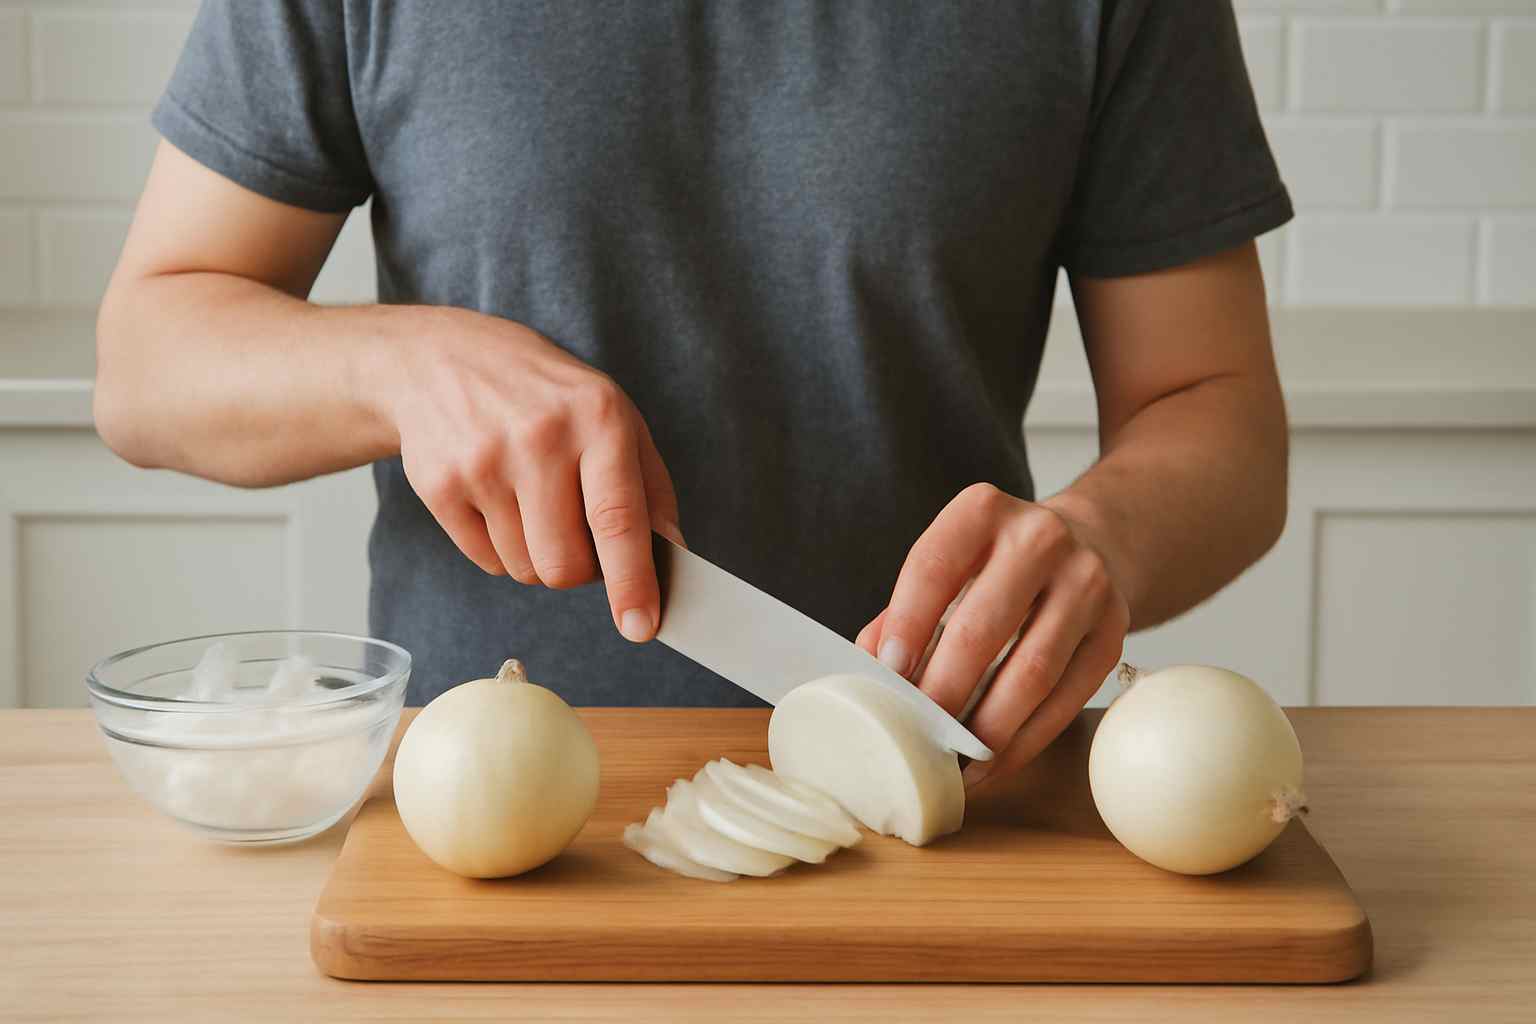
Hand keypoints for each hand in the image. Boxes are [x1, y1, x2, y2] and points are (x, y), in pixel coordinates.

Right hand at [383, 307, 682, 641]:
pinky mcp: (440, 485)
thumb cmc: (546, 396)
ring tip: (532, 502)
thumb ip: (650, 488)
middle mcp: (540, 438)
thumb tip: (672, 557)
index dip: (632, 582)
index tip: (641, 626)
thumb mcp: (612, 415)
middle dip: (579, 571)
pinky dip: (501, 548)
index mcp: (598, 417)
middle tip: (577, 535)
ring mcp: (484, 462)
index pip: (618, 519)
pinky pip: (488, 562)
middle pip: (566, 565)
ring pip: (527, 570)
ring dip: (538, 557)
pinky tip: (497, 498)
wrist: (441, 360)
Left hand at [856, 483, 1128, 787]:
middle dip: (944, 689)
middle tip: (917, 732)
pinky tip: (993, 763)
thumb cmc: (996, 566)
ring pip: (1032, 672)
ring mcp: (1086, 584)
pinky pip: (1066, 699)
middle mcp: (1041, 537)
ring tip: (954, 760)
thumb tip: (866, 673)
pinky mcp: (1113, 633)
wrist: (1089, 545)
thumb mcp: (949, 566)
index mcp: (983, 512)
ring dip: (987, 728)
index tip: (889, 673)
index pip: (934, 566)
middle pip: (983, 626)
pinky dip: (1025, 741)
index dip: (907, 623)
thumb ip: (902, 612)